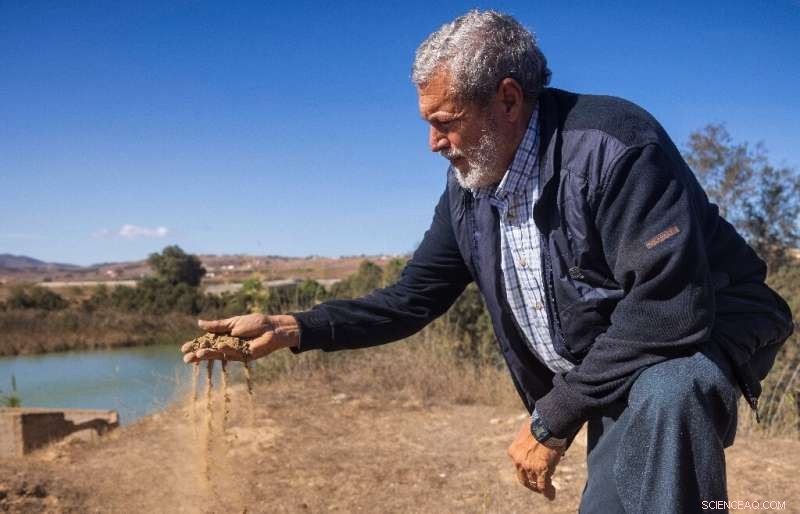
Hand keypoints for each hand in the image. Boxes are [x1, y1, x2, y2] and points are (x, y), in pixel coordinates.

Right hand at [180, 313, 299, 362]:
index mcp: (224, 336)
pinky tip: (219, 347)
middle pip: (210, 351)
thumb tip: (199, 323)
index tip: (183, 348)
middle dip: (198, 354)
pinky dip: (226, 349)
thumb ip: (217, 325)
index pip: (207, 342)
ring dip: (208, 355)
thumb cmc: (255, 323)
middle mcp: (228, 345)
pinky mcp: (245, 356)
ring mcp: (236, 352)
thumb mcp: (233, 323)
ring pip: (219, 355)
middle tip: (185, 358)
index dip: (195, 345)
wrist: (272, 327)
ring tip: (197, 355)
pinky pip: (233, 353)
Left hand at [507, 421, 561, 499]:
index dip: (527, 470)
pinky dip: (547, 492)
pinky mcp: (541, 470)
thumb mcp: (527, 432)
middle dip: (530, 483)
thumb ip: (528, 440)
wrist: (546, 424)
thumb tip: (536, 439)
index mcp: (514, 452)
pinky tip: (551, 495)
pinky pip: (543, 486)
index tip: (532, 471)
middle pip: (523, 478)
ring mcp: (529, 467)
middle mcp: (518, 461)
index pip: (519, 465)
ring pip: (534, 483)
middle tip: (536, 486)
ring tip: (547, 492)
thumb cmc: (539, 424)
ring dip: (540, 488)